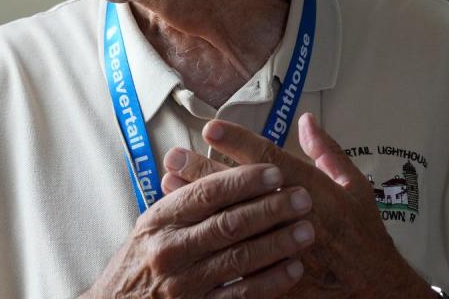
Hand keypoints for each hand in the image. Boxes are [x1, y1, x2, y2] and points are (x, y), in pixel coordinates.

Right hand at [82, 163, 314, 297]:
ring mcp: (184, 285)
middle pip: (228, 223)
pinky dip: (269, 282)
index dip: (244, 181)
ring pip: (239, 259)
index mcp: (160, 220)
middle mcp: (170, 250)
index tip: (275, 171)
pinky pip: (240, 296)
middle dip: (270, 208)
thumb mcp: (152, 224)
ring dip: (277, 243)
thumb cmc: (142, 259)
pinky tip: (292, 268)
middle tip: (302, 197)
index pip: (206, 193)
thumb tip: (216, 163)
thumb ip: (183, 199)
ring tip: (306, 229)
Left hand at [161, 113, 434, 297]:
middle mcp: (292, 214)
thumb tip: (307, 120)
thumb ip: (328, 152)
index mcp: (312, 189)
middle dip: (202, 170)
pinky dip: (207, 242)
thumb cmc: (364, 234)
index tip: (210, 128)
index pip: (268, 159)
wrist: (374, 286)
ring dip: (197, 202)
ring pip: (229, 219)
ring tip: (168, 186)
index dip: (237, 142)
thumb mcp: (355, 186)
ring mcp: (280, 245)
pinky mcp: (273, 272)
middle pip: (239, 188)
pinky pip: (235, 258)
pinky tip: (184, 231)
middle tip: (173, 156)